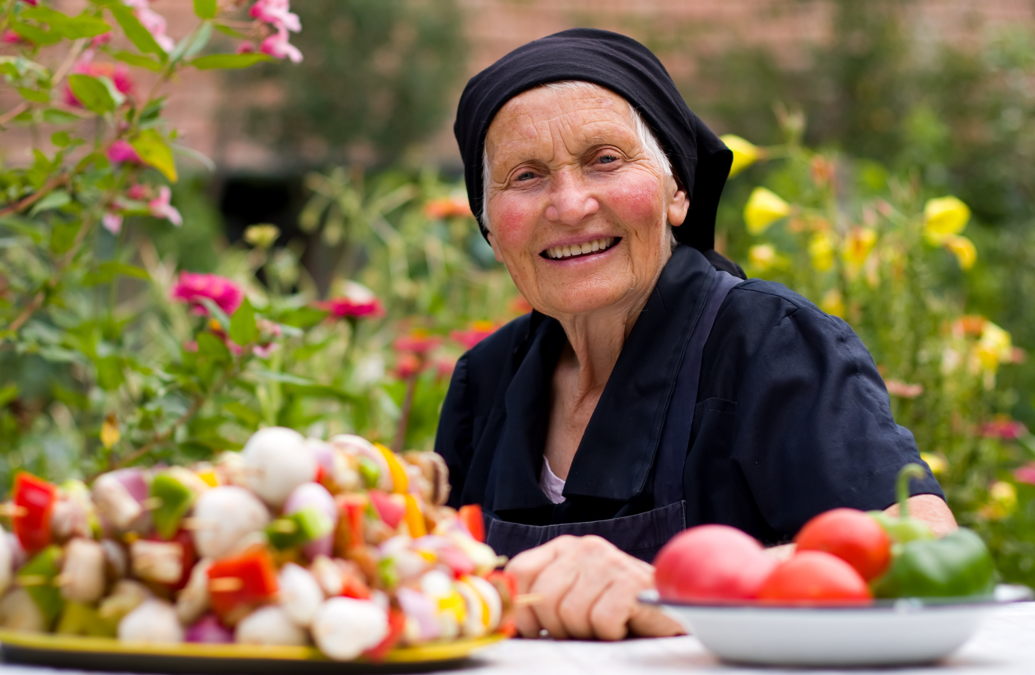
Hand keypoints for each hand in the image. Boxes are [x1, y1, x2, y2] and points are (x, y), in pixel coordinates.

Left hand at [505, 534, 685, 640]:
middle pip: (543, 598)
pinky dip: (610, 634)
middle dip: (557, 627)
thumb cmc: (614, 611)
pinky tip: (623, 625)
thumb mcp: (570, 597)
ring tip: (604, 626)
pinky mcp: (632, 581)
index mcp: (564, 548)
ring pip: (570, 612)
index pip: (520, 571)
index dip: (521, 609)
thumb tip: (503, 610)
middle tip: (581, 630)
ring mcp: (610, 560)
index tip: (534, 629)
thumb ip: (539, 596)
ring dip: (586, 632)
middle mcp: (586, 546)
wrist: (667, 615)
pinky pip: (601, 620)